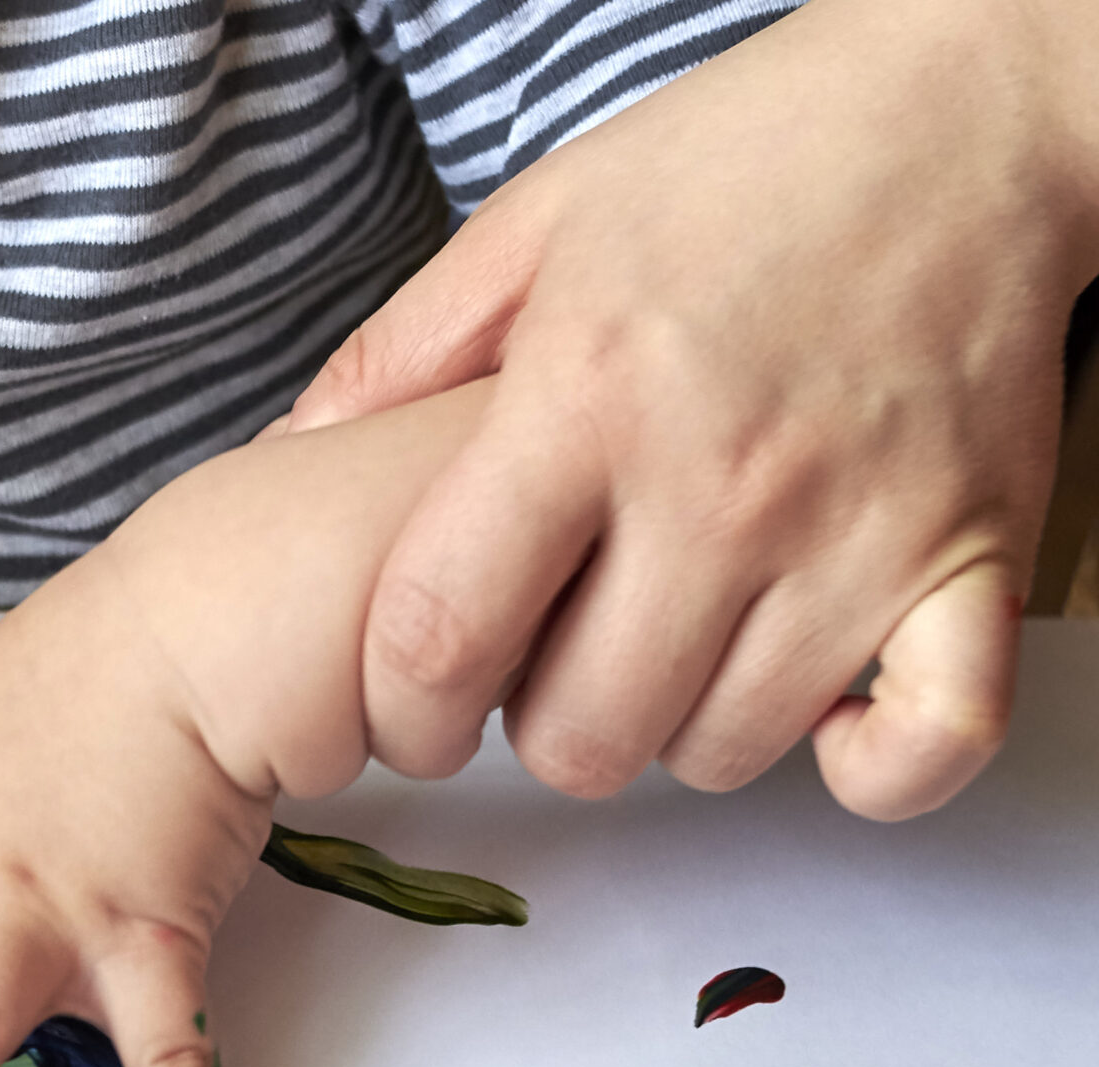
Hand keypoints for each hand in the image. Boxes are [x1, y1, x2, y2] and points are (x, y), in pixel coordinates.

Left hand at [283, 0, 1098, 821]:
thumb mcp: (535, 226)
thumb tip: (285, 455)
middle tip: (559, 656)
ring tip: (678, 641)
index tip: (417, 706)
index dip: (407, 707)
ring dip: (679, 728)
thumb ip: (399, 355)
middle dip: (542, 725)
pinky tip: (822, 706)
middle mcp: (719, 482)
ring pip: (720, 750)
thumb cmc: (741, 165)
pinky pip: (923, 747)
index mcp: (583, 400)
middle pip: (582, 734)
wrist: (966, 108)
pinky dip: (867, 762)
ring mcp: (856, 531)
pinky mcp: (975, 557)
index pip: (442, 636)